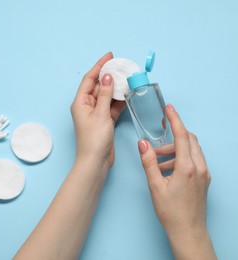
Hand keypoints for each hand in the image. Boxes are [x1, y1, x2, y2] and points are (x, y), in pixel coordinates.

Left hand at [71, 52, 125, 169]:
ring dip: (116, 88)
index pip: (89, 79)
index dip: (99, 66)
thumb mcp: (101, 114)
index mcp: (80, 102)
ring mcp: (95, 114)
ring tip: (127, 78)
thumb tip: (107, 77)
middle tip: (122, 66)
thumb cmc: (94, 140)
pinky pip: (112, 106)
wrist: (95, 161)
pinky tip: (127, 94)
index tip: (110, 56)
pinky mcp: (104, 121)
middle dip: (109, 76)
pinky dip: (119, 101)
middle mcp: (86, 106)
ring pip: (106, 96)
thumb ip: (105, 95)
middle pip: (98, 86)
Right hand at [138, 104, 215, 258]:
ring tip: (158, 161)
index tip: (169, 108)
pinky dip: (181, 158)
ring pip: (192, 150)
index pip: (182, 136)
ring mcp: (204, 174)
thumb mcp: (155, 186)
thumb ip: (149, 162)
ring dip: (175, 149)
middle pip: (189, 140)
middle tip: (156, 145)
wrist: (188, 231)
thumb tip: (142, 144)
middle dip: (172, 137)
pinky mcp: (204, 180)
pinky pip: (194, 160)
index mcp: (187, 167)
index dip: (175, 120)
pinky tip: (167, 169)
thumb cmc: (171, 212)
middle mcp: (199, 168)